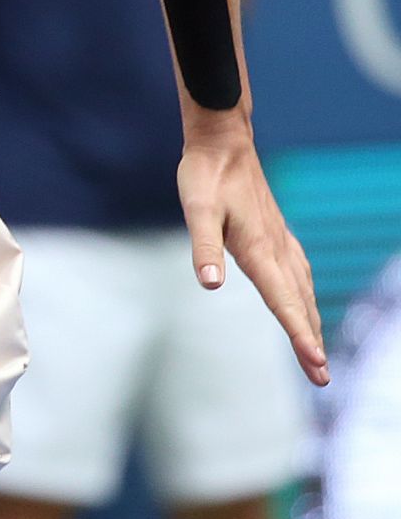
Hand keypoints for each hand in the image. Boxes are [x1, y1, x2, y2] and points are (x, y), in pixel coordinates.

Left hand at [177, 133, 326, 386]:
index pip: (283, 301)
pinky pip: (299, 272)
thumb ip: (204, 247)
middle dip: (311, 341)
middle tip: (322, 378)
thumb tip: (209, 284)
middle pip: (299, 303)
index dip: (299, 335)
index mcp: (259, 249)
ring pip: (303, 289)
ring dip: (311, 321)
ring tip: (315, 352)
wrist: (223, 141)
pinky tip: (304, 299)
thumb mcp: (197, 209)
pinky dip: (305, 295)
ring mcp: (279, 239)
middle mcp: (276, 248)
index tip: (316, 364)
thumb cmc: (206, 175)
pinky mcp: (275, 232)